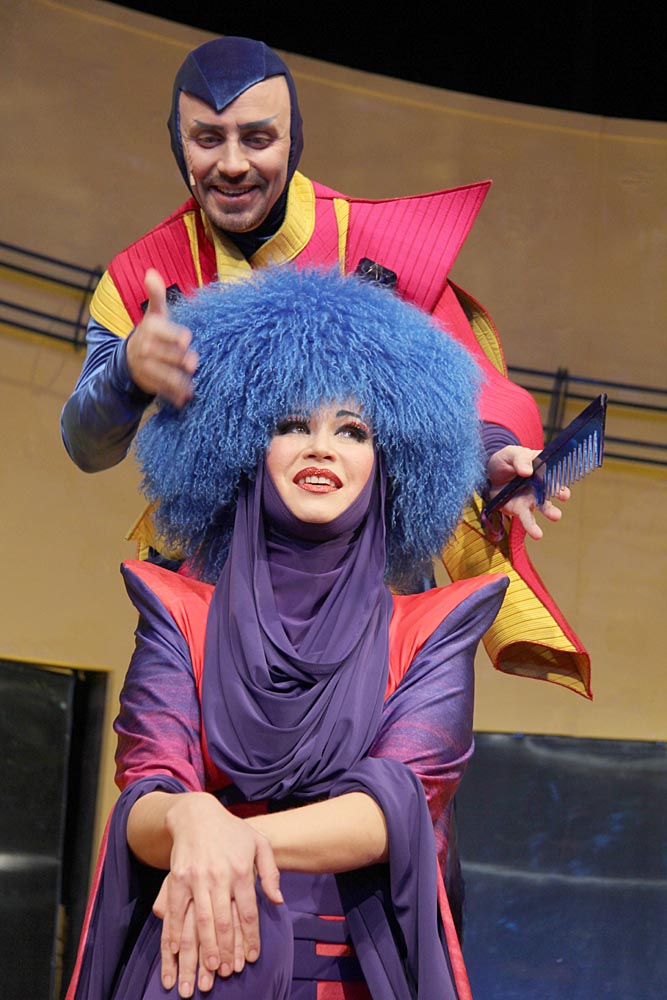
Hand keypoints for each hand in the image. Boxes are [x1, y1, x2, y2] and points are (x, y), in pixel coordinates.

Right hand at [125, 269, 198, 406]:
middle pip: (165, 355)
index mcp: (149, 330)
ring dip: (178, 381)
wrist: (130, 357)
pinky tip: (186, 399)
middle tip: (194, 363)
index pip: (163, 331)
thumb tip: (151, 272)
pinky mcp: (148, 383)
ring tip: (192, 386)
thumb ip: (156, 295)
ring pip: (163, 375)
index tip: (186, 339)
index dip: (174, 335)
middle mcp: (144, 349)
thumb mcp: (154, 315)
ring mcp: (145, 367)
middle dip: (179, 359)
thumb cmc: (152, 333)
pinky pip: (161, 390)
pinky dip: (173, 396)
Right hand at [155, 793, 282, 996]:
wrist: (197, 814)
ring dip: (205, 948)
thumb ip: (270, 872)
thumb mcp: (259, 843)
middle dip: (227, 950)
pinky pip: (177, 911)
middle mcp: (219, 876)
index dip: (250, 937)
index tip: (251, 958)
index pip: (248, 911)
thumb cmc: (232, 831)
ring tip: (209, 968)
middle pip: (224, 921)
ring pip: (201, 920)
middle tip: (228, 972)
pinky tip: (177, 950)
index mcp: (240, 870)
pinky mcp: (178, 879)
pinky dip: (176, 933)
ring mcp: (197, 878)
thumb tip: (277, 901)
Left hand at [486, 445, 569, 539]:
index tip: (560, 476)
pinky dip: (533, 528)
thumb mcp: (510, 454)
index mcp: (542, 468)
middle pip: (552, 489)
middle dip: (560, 492)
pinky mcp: (520, 510)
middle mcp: (541, 485)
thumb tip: (527, 471)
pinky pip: (527, 520)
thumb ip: (519, 459)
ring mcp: (531, 498)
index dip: (558, 474)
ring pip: (543, 506)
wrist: (487, 475)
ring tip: (556, 516)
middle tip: (564, 495)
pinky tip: (538, 535)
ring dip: (550, 511)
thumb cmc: (504, 461)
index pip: (553, 470)